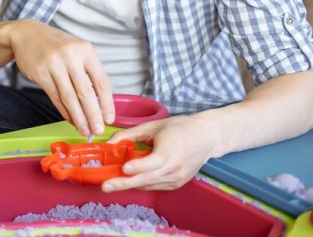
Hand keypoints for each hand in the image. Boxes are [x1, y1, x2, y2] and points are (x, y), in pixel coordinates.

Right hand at [3, 20, 114, 136]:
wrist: (26, 34)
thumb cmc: (56, 45)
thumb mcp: (76, 50)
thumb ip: (88, 71)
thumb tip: (99, 103)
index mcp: (85, 50)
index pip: (101, 81)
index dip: (107, 102)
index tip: (110, 118)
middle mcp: (71, 56)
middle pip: (85, 92)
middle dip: (93, 115)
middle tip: (98, 130)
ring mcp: (54, 65)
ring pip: (70, 97)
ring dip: (78, 117)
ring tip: (85, 130)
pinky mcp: (40, 73)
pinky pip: (55, 97)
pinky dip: (64, 111)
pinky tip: (71, 120)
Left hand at [101, 115, 217, 191]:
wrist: (206, 138)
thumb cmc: (180, 128)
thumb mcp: (152, 126)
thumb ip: (128, 135)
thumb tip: (108, 143)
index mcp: (170, 152)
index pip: (152, 163)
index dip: (138, 167)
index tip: (124, 168)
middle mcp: (174, 168)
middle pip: (146, 179)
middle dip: (124, 183)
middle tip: (106, 186)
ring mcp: (176, 179)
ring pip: (148, 185)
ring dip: (130, 184)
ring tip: (111, 183)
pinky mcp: (176, 184)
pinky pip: (154, 186)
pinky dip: (141, 183)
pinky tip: (130, 179)